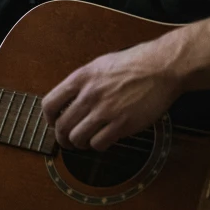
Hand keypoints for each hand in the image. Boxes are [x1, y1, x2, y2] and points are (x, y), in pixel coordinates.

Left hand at [41, 29, 186, 151]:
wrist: (161, 68)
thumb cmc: (134, 64)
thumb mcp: (100, 65)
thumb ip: (83, 82)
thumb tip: (69, 99)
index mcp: (81, 78)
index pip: (49, 104)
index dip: (48, 119)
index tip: (53, 123)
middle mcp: (89, 94)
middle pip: (62, 126)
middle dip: (63, 138)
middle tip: (70, 140)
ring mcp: (105, 110)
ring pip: (77, 138)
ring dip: (80, 144)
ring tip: (87, 141)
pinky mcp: (121, 124)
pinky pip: (98, 144)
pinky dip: (98, 146)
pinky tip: (105, 139)